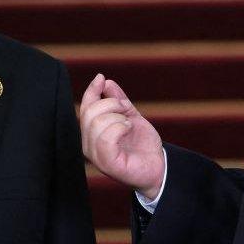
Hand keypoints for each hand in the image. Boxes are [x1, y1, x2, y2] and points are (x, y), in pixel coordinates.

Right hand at [79, 73, 164, 199]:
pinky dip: (120, 127)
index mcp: (92, 134)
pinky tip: (129, 128)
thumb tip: (105, 82)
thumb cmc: (143, 145)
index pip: (84, 108)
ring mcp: (96, 156)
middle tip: (127, 110)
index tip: (101, 78)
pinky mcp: (107, 164)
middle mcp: (89, 145)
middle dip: (112, 104)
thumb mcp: (130, 116)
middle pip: (89, 113)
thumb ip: (118, 101)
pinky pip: (106, 137)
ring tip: (129, 123)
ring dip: (118, 116)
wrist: (158, 166)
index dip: (91, 91)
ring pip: (97, 123)